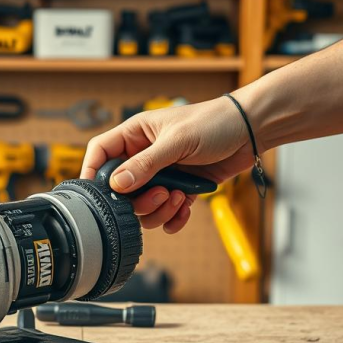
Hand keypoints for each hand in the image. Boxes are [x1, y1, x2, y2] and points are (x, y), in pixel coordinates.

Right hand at [80, 96, 253, 232]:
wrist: (250, 131)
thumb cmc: (214, 123)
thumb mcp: (177, 141)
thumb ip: (146, 164)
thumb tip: (117, 184)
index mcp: (135, 135)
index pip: (100, 153)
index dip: (92, 172)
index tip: (96, 193)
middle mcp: (144, 156)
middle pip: (121, 189)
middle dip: (138, 200)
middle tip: (160, 195)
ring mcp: (162, 175)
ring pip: (143, 206)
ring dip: (159, 210)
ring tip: (179, 197)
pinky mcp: (180, 190)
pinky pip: (165, 214)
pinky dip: (173, 218)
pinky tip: (185, 209)